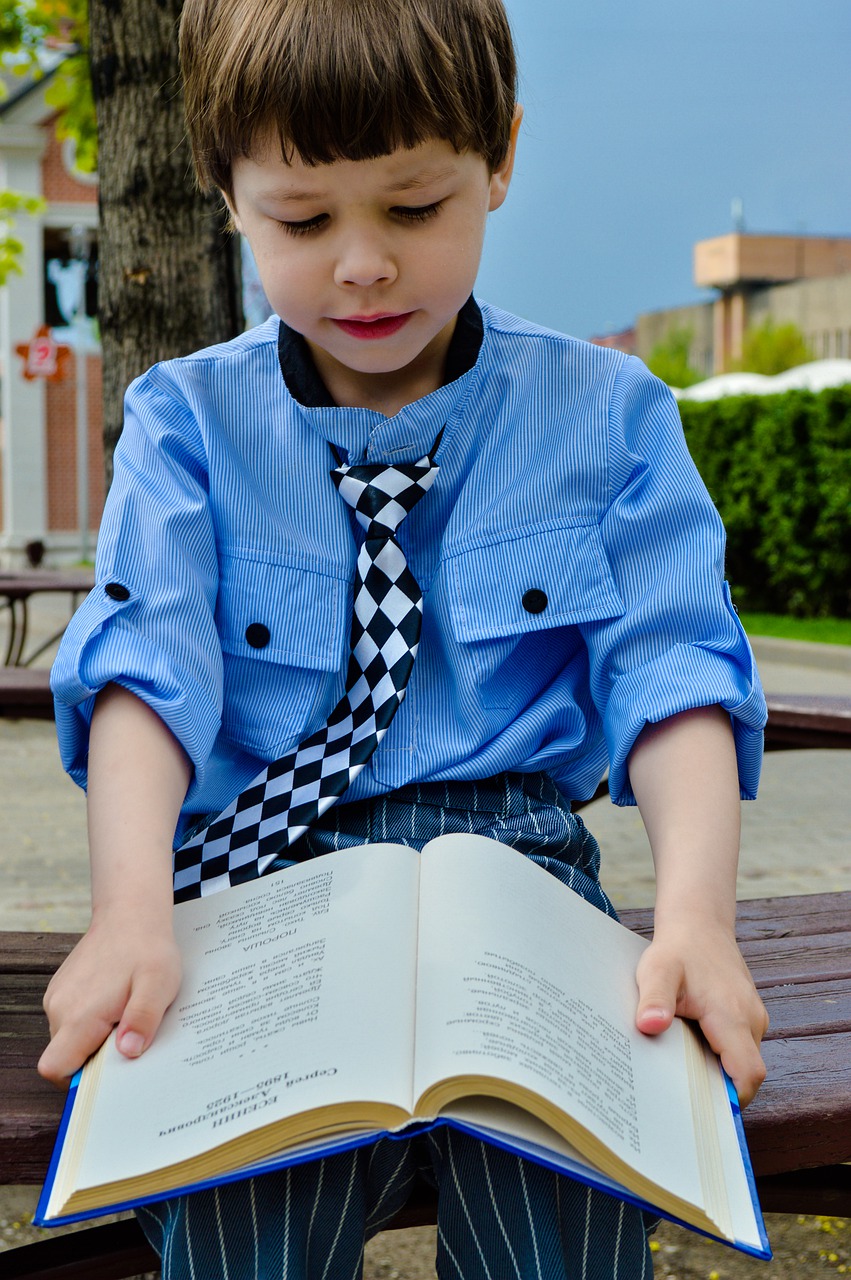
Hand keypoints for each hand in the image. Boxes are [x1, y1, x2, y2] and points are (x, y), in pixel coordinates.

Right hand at [39, 908, 181, 1086]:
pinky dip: (92, 1021)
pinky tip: (117, 1002)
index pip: (56, 1068)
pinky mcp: (63, 991)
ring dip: (96, 1036)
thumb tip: (128, 1051)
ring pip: (69, 1039)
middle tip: (128, 1035)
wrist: (131, 914)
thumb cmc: (147, 948)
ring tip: (125, 1013)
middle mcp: (60, 1008)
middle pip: (66, 1057)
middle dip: (96, 1056)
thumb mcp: (159, 984)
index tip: (108, 1069)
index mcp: (79, 1014)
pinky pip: (71, 1020)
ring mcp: (59, 998)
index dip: (77, 1079)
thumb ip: (143, 1018)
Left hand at [634, 918, 768, 1105]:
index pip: (747, 1075)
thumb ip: (655, 999)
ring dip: (717, 1069)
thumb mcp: (657, 970)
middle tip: (680, 1094)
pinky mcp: (747, 1016)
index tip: (701, 1109)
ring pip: (742, 1060)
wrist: (699, 924)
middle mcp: (751, 1021)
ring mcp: (752, 1019)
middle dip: (717, 1088)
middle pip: (744, 1073)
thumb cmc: (678, 949)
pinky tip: (689, 1047)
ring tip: (681, 1068)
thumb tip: (650, 1026)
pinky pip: (739, 1047)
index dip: (731, 1099)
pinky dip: (719, 1054)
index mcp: (733, 1016)